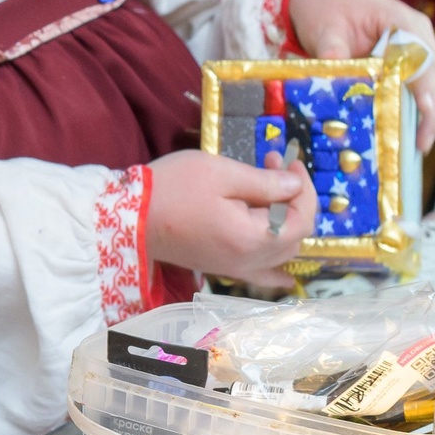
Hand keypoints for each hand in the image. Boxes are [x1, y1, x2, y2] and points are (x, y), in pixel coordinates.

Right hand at [144, 148, 314, 287]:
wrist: (130, 218)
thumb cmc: (173, 189)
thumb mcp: (221, 174)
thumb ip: (264, 183)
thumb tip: (295, 184)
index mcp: (253, 238)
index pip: (301, 219)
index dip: (304, 188)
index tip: (288, 159)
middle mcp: (249, 261)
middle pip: (295, 236)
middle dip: (293, 198)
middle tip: (274, 165)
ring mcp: (235, 269)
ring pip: (282, 253)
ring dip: (285, 221)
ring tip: (268, 191)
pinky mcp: (222, 268)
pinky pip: (261, 275)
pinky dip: (278, 269)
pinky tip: (286, 272)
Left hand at [284, 0, 434, 146]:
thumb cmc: (327, 6)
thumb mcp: (324, 27)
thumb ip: (332, 49)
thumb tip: (335, 71)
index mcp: (403, 24)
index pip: (424, 62)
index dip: (427, 92)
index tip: (425, 117)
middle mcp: (420, 33)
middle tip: (420, 144)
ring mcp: (422, 44)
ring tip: (421, 143)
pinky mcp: (416, 56)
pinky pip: (434, 83)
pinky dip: (431, 105)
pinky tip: (417, 127)